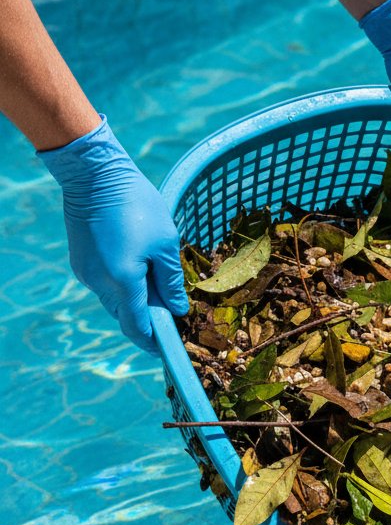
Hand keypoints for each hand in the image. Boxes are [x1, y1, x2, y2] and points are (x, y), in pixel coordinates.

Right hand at [39, 117, 187, 353]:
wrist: (94, 174)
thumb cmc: (137, 206)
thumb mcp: (165, 244)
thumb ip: (171, 282)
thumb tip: (177, 310)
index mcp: (123, 283)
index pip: (138, 326)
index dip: (154, 342)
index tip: (170, 350)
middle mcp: (100, 284)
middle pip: (126, 317)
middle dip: (148, 323)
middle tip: (171, 321)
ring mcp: (86, 273)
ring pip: (115, 302)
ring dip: (136, 304)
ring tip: (160, 296)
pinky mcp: (80, 262)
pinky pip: (105, 286)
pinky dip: (123, 288)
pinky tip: (139, 275)